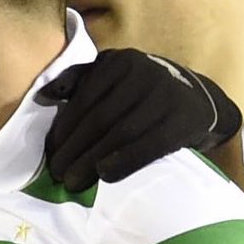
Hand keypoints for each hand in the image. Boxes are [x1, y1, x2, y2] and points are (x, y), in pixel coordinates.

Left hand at [35, 48, 240, 189]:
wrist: (200, 101)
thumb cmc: (143, 95)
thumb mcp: (114, 78)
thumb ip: (80, 81)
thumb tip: (43, 96)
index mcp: (120, 61)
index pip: (83, 100)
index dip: (63, 130)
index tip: (50, 154)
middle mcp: (143, 72)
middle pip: (99, 119)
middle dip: (73, 151)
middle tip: (57, 174)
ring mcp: (167, 94)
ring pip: (120, 134)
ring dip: (91, 162)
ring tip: (73, 182)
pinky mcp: (185, 119)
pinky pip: (149, 145)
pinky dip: (124, 162)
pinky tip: (105, 176)